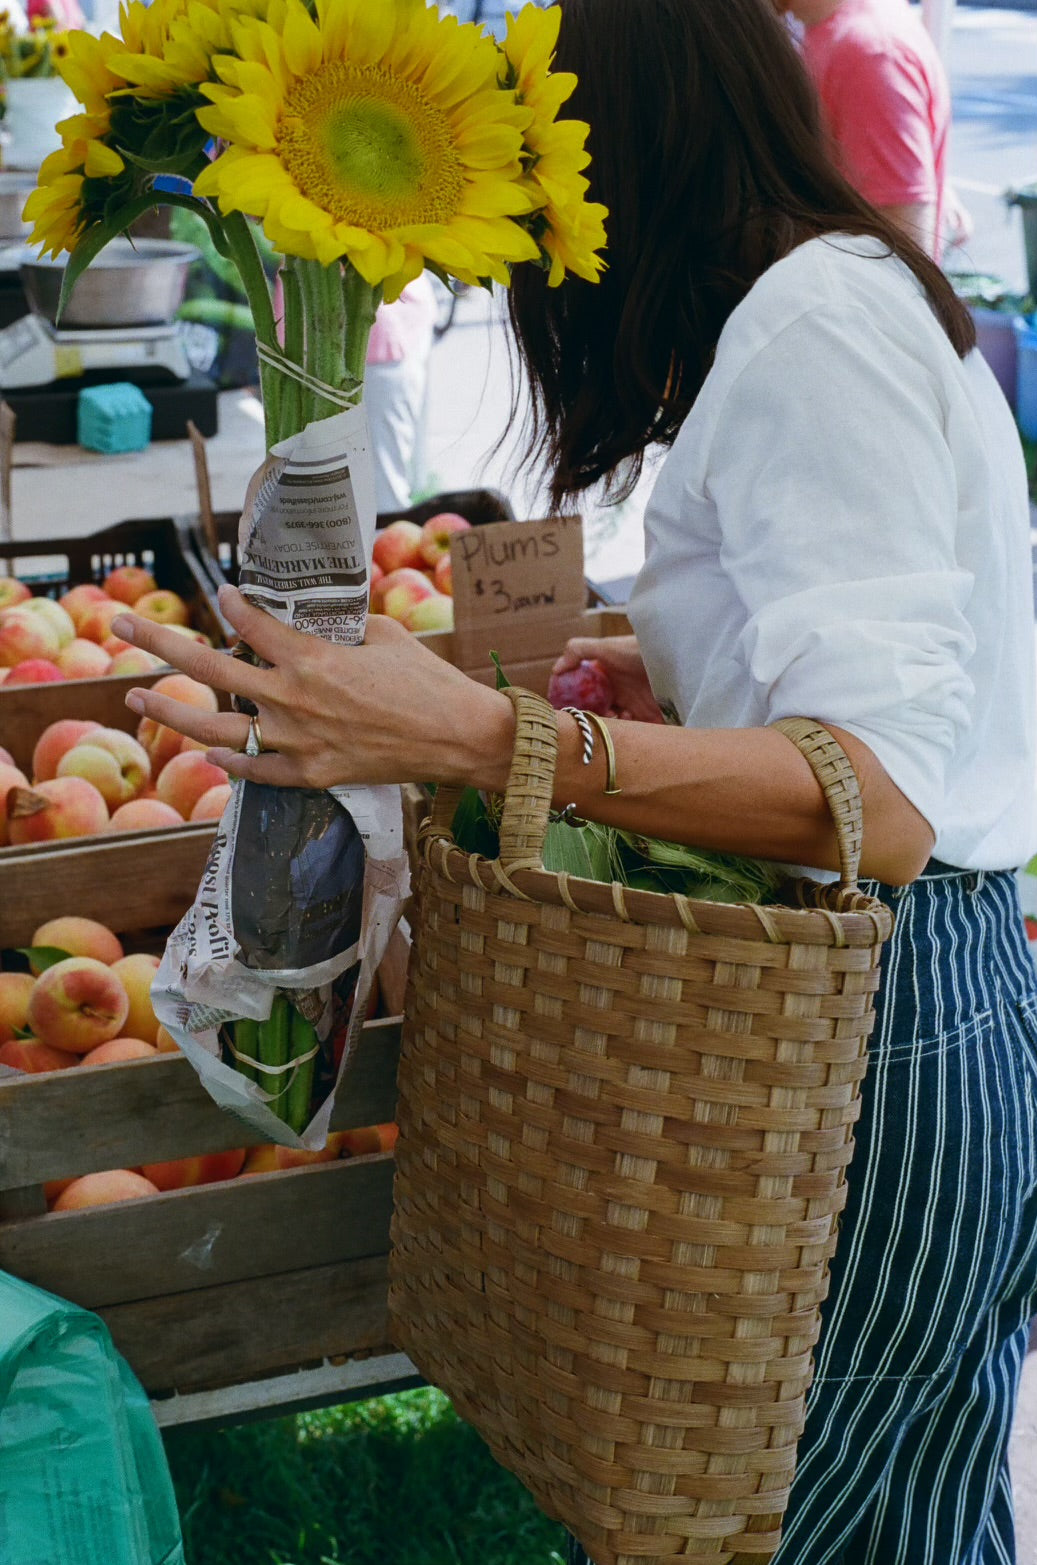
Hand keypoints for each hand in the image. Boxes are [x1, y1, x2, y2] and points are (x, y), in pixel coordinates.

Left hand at [112, 587, 515, 791]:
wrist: (459, 736)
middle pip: (211, 671)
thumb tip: (310, 623)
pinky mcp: (313, 775)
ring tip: (136, 694)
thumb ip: (336, 630)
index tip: (220, 595)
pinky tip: (209, 754)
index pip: (251, 625)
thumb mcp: (382, 635)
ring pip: (219, 729)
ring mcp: (298, 742)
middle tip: (121, 627)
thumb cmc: (427, 679)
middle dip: (160, 646)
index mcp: (311, 658)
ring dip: (172, 712)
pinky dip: (232, 763)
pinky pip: (258, 771)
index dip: (231, 605)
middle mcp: (293, 700)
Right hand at [552, 634, 664, 722]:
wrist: (674, 656)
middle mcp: (621, 692)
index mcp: (608, 677)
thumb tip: (555, 669)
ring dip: (612, 728)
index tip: (572, 713)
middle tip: (594, 722)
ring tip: (613, 722)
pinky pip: (639, 733)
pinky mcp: (653, 716)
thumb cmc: (638, 649)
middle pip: (602, 713)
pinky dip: (631, 735)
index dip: (579, 705)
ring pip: (619, 726)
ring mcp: (637, 705)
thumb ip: (578, 651)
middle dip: (596, 720)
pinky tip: (629, 727)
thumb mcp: (605, 646)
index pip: (589, 696)